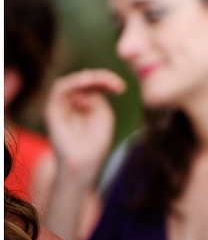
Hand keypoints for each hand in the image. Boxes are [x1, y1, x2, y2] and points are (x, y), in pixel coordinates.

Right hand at [44, 69, 126, 184]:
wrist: (85, 161)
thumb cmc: (96, 140)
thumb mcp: (102, 112)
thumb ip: (96, 95)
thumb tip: (89, 79)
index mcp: (83, 101)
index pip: (93, 83)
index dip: (107, 80)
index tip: (122, 88)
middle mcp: (70, 101)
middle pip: (82, 79)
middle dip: (101, 78)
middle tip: (117, 85)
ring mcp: (60, 104)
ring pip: (71, 81)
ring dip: (89, 78)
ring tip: (104, 81)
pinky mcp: (52, 109)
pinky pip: (60, 89)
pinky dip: (75, 82)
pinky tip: (88, 82)